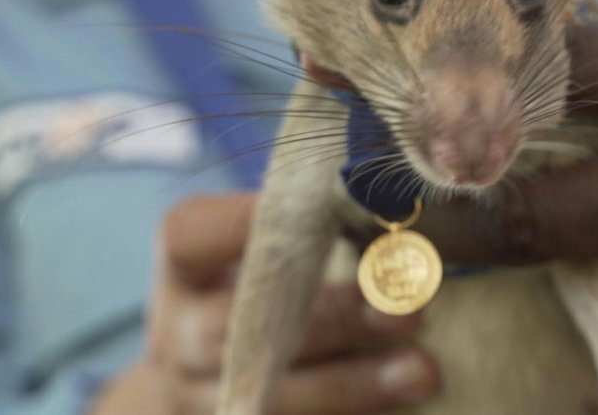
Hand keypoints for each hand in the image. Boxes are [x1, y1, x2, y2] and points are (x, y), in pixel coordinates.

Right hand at [92, 193, 438, 413]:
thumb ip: (304, 231)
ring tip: (422, 370)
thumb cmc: (260, 287)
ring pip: (268, 394)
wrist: (207, 376)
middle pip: (241, 326)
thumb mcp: (260, 250)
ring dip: (352, 383)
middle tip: (409, 308)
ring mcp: (192, 393)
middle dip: (332, 317)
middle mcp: (176, 332)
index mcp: (181, 266)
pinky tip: (400, 405)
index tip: (327, 208)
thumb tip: (392, 204)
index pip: (191, 234)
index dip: (248, 221)